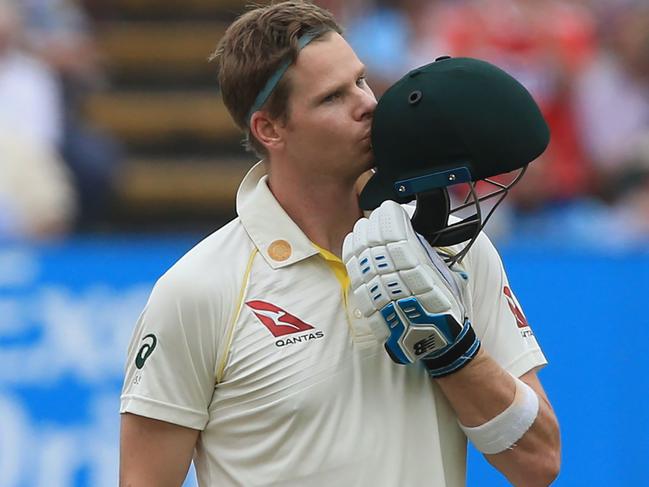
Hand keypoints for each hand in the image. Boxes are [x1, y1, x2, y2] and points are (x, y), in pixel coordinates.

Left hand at [343, 200, 480, 376]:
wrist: (440, 343)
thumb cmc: (445, 306)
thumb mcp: (445, 275)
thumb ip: (425, 253)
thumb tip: (405, 228)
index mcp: (424, 277)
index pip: (400, 241)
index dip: (390, 221)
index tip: (388, 208)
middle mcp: (402, 288)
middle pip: (378, 250)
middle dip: (373, 227)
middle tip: (373, 216)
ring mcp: (386, 300)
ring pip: (366, 263)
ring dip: (361, 241)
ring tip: (362, 228)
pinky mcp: (374, 311)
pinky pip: (358, 281)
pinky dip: (353, 261)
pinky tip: (352, 247)